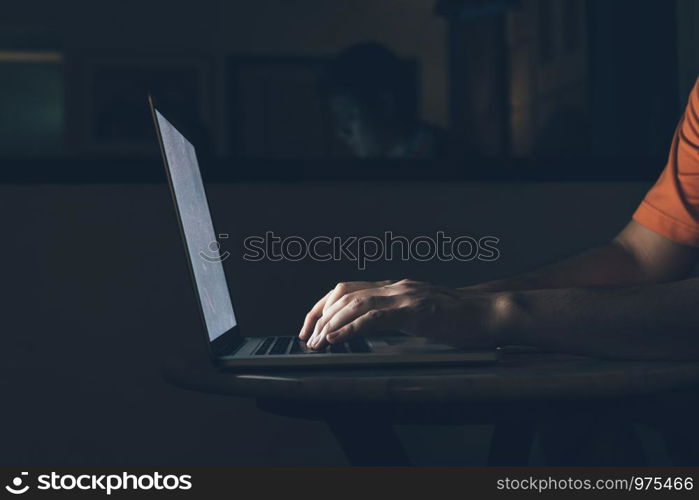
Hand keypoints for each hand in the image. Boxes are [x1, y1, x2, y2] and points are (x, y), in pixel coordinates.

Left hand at [299, 279, 510, 349]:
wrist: (490, 313)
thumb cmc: (459, 318)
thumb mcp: (420, 314)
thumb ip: (397, 317)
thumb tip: (371, 330)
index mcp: (395, 288)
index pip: (349, 290)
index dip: (324, 306)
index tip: (311, 326)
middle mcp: (396, 287)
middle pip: (345, 294)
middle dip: (320, 315)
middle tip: (308, 338)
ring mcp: (406, 296)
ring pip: (356, 303)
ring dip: (332, 323)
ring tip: (319, 341)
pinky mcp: (416, 311)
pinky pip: (376, 317)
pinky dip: (352, 327)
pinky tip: (339, 338)